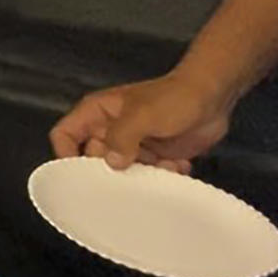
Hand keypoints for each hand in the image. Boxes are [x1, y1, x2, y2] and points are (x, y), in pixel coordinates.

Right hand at [48, 71, 233, 171]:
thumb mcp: (141, 115)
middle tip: (129, 180)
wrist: (213, 97)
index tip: (80, 176)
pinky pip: (148, 174)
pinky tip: (178, 164)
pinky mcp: (154, 155)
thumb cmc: (173, 98)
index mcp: (97, 113)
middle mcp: (110, 130)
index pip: (64, 134)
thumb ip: (121, 138)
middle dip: (112, 172)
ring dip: (144, 175)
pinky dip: (163, 175)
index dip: (65, 155)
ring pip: (124, 171)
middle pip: (93, 159)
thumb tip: (111, 163)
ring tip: (164, 168)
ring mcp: (132, 143)